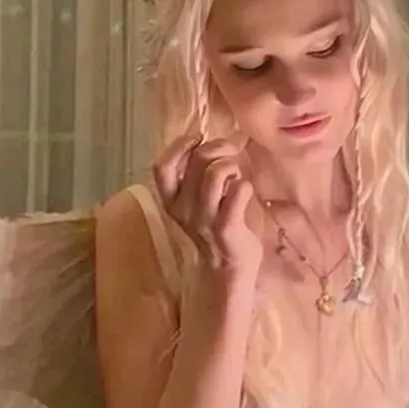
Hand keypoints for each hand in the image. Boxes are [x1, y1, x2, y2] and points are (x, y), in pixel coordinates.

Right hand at [153, 134, 262, 284]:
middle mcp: (183, 210)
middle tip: (231, 153)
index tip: (199, 138)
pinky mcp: (226, 228)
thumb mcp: (196, 201)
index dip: (180, 145)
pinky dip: (245, 185)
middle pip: (198, 160)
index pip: (162, 166)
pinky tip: (246, 191)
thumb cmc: (216, 226)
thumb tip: (208, 140)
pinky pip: (238, 192)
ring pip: (216, 173)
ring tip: (237, 175)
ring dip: (232, 165)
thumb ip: (195, 175)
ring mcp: (204, 220)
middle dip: (219, 147)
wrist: (228, 269)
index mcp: (171, 200)